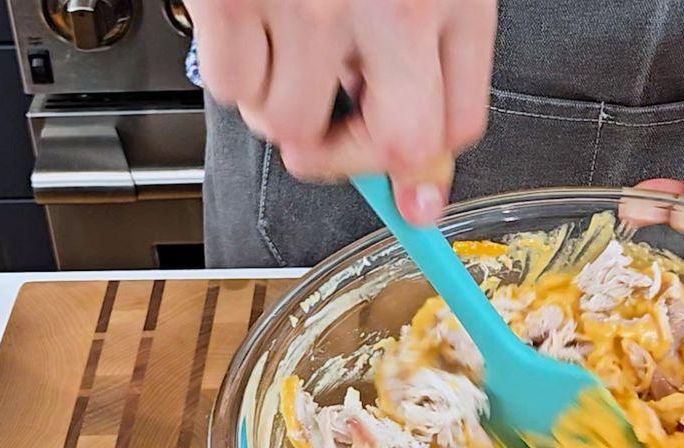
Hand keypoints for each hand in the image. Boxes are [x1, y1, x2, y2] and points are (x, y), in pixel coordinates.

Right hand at [185, 0, 496, 223]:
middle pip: (385, 146)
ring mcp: (307, 2)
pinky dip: (232, 70)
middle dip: (352, 160)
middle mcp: (389, 5)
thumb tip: (417, 181)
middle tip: (330, 140)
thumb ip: (435, 62)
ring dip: (278, 106)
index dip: (426, 170)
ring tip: (283, 52)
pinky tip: (251, 24)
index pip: (455, 127)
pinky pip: (228, 84)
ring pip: (287, 123)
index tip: (410, 192)